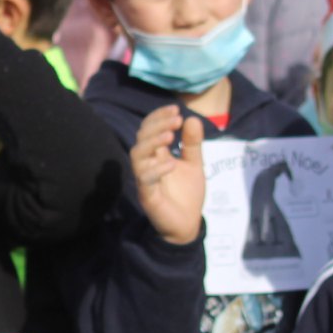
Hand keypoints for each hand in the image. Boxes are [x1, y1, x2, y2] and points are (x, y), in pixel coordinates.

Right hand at [131, 106, 206, 244]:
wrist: (187, 224)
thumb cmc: (187, 194)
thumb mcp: (194, 164)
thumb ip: (192, 144)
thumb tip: (192, 118)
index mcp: (156, 155)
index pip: (149, 129)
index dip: (158, 117)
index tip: (175, 108)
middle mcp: (147, 165)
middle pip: (141, 139)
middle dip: (156, 126)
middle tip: (176, 119)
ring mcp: (145, 180)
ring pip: (137, 156)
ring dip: (152, 143)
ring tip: (170, 136)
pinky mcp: (148, 196)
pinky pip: (145, 180)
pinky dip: (157, 170)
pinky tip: (172, 164)